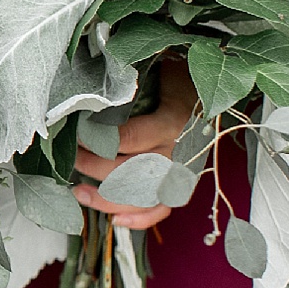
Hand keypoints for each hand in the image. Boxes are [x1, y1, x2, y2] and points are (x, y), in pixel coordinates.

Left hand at [71, 57, 198, 231]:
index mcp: (173, 119)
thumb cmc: (182, 75)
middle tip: (70, 158)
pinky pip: (164, 210)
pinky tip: (115, 221)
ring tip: (78, 192)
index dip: (96, 141)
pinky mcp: (185, 183)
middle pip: (130, 171)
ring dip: (106, 199)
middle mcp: (179, 150)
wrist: (218, 88)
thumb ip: (132, 80)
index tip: (73, 135)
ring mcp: (183, 170)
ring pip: (142, 197)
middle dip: (93, 167)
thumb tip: (92, 84)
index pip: (129, 138)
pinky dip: (140, 220)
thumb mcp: (162, 67)